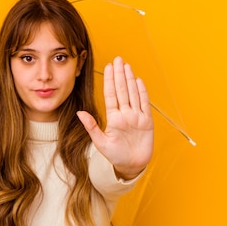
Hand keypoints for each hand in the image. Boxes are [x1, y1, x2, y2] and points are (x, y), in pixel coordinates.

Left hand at [77, 56, 153, 178]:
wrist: (131, 166)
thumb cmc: (115, 156)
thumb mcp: (100, 142)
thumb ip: (91, 127)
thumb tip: (80, 113)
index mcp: (113, 117)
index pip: (111, 94)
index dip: (110, 80)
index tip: (108, 67)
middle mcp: (125, 114)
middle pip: (122, 90)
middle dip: (120, 74)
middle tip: (118, 59)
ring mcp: (136, 117)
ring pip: (133, 94)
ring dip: (130, 79)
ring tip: (127, 66)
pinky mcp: (146, 122)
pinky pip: (144, 104)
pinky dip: (142, 92)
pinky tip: (139, 81)